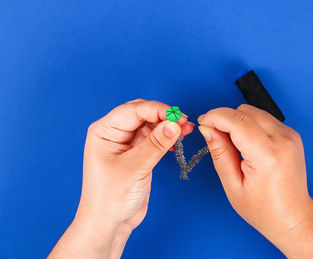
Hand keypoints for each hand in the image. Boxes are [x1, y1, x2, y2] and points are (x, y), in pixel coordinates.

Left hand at [49, 99, 193, 258]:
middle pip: (143, 113)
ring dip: (168, 126)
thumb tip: (175, 124)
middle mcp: (114, 133)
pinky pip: (154, 137)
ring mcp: (126, 142)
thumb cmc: (110, 198)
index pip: (133, 110)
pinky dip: (166, 137)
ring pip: (151, 124)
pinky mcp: (137, 153)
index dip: (158, 110)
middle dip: (164, 116)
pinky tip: (177, 141)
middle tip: (184, 123)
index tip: (178, 116)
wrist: (109, 223)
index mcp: (105, 131)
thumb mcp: (134, 168)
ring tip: (186, 130)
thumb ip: (155, 144)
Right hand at [198, 104, 312, 257]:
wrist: (292, 216)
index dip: (215, 117)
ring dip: (238, 121)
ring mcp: (290, 135)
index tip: (203, 122)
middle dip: (226, 119)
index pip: (237, 120)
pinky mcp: (291, 134)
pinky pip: (264, 118)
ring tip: (235, 146)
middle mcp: (282, 140)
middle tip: (216, 137)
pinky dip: (251, 125)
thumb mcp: (233, 185)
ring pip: (254, 112)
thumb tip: (207, 129)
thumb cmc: (264, 209)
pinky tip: (248, 145)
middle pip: (245, 111)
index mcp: (267, 155)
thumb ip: (219, 153)